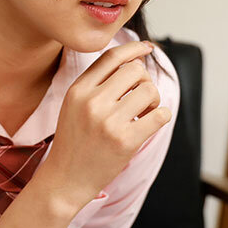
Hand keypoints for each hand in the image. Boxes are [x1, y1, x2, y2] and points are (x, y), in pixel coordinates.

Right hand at [38, 40, 171, 210]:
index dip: (133, 48)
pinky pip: (160, 115)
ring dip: (154, 100)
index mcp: (78, 90)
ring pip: (149, 90)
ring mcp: (109, 122)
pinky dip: (162, 116)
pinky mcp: (125, 141)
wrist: (65, 180)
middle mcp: (92, 102)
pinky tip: (150, 124)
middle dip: (144, 82)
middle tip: (139, 100)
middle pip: (135, 70)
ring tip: (143, 114)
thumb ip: (96, 82)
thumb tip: (133, 59)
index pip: (111, 57)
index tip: (147, 48)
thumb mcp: (74, 104)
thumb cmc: (74, 141)